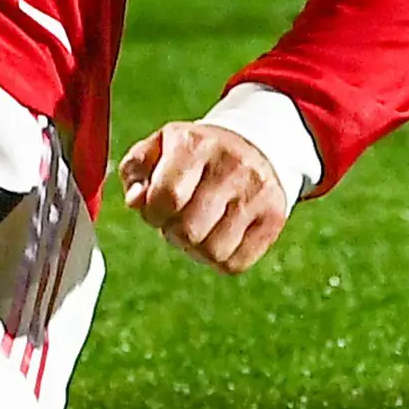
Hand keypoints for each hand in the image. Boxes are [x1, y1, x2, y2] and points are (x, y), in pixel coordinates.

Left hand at [119, 122, 288, 275]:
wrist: (253, 145)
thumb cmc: (192, 154)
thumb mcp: (158, 148)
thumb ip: (135, 171)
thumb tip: (135, 202)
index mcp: (195, 144)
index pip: (167, 197)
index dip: (152, 214)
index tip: (156, 210)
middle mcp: (231, 166)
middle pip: (190, 229)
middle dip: (173, 233)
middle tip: (176, 221)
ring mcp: (257, 192)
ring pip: (213, 251)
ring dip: (195, 249)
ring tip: (197, 229)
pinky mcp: (274, 217)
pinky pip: (236, 263)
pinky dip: (219, 260)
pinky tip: (217, 237)